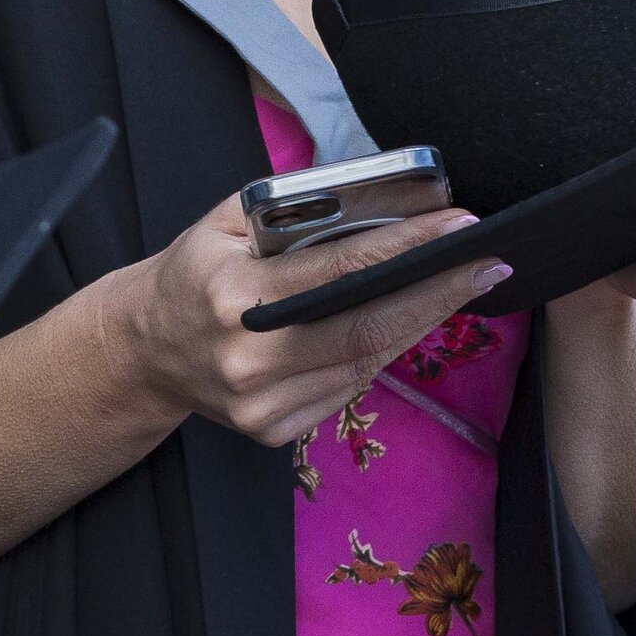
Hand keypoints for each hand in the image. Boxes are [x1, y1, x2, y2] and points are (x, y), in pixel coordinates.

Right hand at [120, 191, 507, 447]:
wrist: (144, 349)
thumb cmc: (193, 272)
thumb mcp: (223, 223)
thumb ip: (289, 211)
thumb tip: (374, 204)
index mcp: (232, 297)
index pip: (339, 271)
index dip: (407, 249)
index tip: (460, 228)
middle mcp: (248, 359)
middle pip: (367, 327)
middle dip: (438, 293)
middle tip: (491, 263)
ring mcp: (262, 405)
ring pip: (366, 361)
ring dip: (421, 321)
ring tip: (462, 285)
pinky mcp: (274, 432)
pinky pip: (349, 387)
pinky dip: (384, 351)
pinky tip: (409, 321)